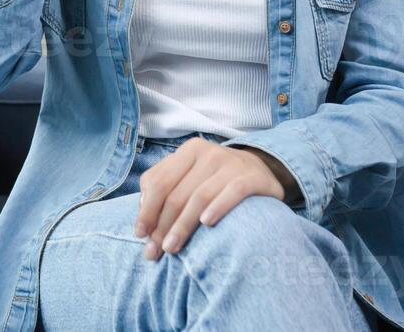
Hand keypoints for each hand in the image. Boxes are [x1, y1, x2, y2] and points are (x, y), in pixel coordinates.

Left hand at [132, 138, 286, 259]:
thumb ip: (166, 190)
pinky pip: (232, 192)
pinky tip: (206, 223)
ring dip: (182, 226)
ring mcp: (230, 163)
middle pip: (176, 193)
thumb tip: (143, 217)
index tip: (140, 235)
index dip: (146, 209)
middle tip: (154, 251)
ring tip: (172, 248)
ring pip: (199, 197)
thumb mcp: (191, 176)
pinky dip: (217, 207)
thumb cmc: (217, 179)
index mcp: (188, 151)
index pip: (158, 182)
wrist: (263, 170)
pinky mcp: (252, 177)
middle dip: (161, 226)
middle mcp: (207, 153)